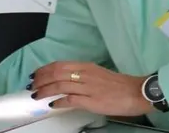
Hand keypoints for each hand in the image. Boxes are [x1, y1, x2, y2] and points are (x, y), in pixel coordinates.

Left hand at [30, 62, 151, 116]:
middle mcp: (85, 74)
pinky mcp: (92, 101)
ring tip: (36, 95)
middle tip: (32, 85)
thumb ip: (82, 76)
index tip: (36, 74)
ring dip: (45, 90)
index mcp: (86, 66)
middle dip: (41, 79)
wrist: (136, 92)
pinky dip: (59, 101)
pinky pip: (70, 99)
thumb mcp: (98, 74)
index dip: (45, 69)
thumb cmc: (119, 85)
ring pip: (60, 85)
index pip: (60, 65)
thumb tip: (66, 80)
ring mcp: (88, 87)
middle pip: (56, 73)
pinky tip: (52, 104)